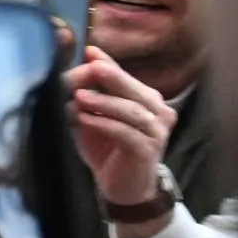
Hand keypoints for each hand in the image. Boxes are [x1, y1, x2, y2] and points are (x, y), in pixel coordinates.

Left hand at [69, 47, 176, 211]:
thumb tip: (82, 63)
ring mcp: (157, 132)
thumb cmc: (109, 149)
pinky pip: (126, 133)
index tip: (88, 51)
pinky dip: (104, 124)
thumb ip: (93, 93)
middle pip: (134, 90)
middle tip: (88, 68)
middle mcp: (159, 112)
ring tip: (79, 97)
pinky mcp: (148, 151)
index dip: (109, 64)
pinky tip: (85, 120)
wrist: (123, 186)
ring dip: (104, 102)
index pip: (127, 77)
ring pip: (131, 111)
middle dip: (110, 77)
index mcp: (148, 100)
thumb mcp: (97, 117)